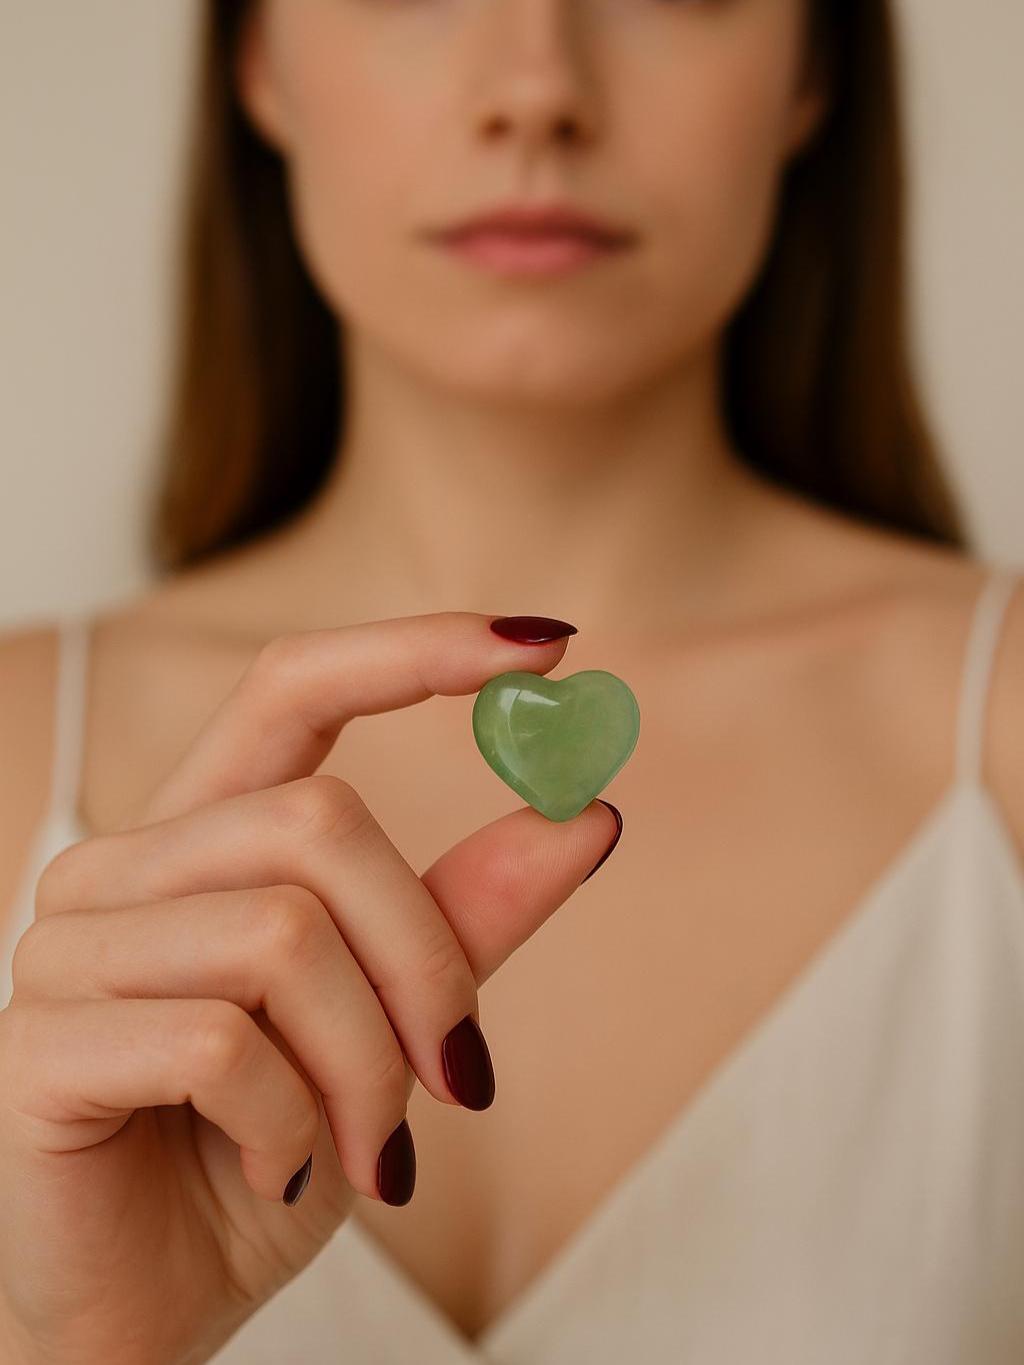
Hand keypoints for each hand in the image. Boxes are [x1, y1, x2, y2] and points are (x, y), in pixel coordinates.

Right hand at [0, 612, 620, 1364]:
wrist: (149, 1310)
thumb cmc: (269, 1150)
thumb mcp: (392, 1027)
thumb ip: (469, 915)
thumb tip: (590, 811)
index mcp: (203, 836)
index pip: (295, 686)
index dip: (417, 650)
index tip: (547, 643)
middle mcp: (121, 866)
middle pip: (318, 820)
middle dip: (426, 958)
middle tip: (459, 1073)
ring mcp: (64, 947)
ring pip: (281, 934)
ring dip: (368, 1064)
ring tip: (369, 1149)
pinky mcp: (35, 1044)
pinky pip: (214, 1041)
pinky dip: (290, 1118)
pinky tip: (276, 1163)